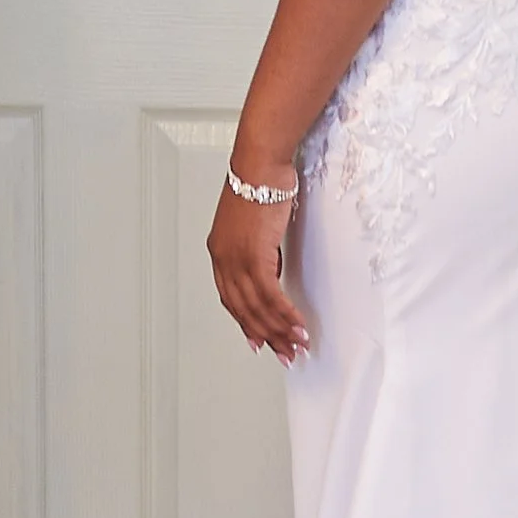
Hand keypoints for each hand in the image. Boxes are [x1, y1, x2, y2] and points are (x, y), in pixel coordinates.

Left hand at [208, 180, 308, 363]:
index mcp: (219, 251)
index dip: (245, 322)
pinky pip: (271, 295)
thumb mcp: (254, 222)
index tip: (258, 339)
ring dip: (280, 330)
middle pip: (244, 309)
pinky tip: (297, 325)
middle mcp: (224, 259)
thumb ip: (258, 248)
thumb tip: (272, 267)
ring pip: (258, 307)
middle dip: (266, 335)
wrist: (261, 164)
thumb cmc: (259, 182)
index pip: (230, 298)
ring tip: (296, 345)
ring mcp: (237, 259)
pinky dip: (285, 314)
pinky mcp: (255, 256)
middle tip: (283, 353)